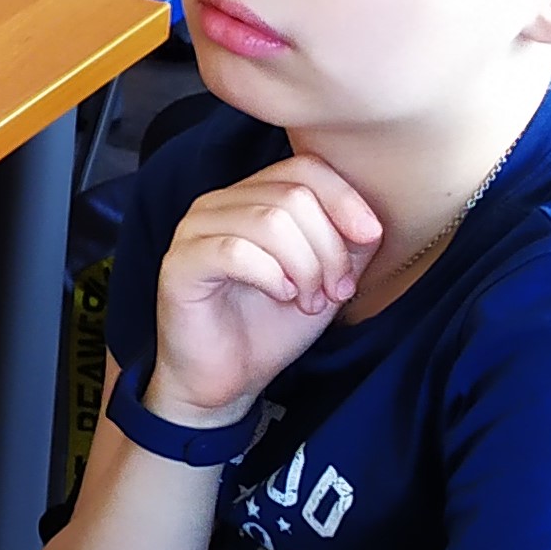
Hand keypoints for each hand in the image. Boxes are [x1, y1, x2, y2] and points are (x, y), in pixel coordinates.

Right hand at [151, 156, 382, 423]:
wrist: (226, 380)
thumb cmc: (269, 327)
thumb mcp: (325, 279)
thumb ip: (347, 245)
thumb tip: (367, 223)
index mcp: (251, 197)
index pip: (305, 168)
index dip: (345, 199)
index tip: (369, 239)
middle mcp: (218, 204)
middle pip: (293, 196)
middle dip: (329, 247)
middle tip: (335, 290)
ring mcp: (194, 230)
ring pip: (269, 221)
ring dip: (305, 266)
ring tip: (309, 300)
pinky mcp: (181, 263)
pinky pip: (236, 251)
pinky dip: (272, 276)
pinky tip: (281, 297)